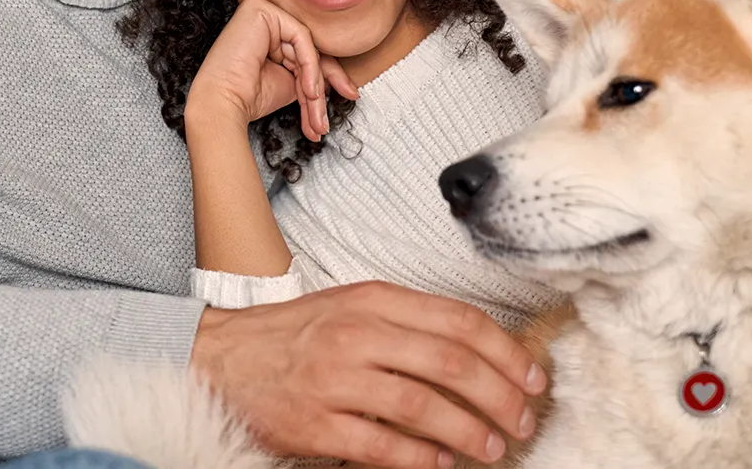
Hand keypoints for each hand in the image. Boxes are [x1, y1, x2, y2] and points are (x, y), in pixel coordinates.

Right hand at [188, 0, 358, 141]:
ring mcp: (261, 10)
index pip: (307, 51)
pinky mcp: (261, 9)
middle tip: (327, 117)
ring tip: (315, 113)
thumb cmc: (249, 97)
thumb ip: (312, 72)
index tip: (349, 96)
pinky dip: (310, 66)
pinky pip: (301, 37)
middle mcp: (264, 19)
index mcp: (268, 35)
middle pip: (308, 48)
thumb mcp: (292, 83)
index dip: (328, 77)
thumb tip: (342, 80)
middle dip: (323, 85)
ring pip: (307, 45)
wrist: (223, 105)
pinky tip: (308, 90)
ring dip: (315, 83)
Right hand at [191, 281, 547, 468]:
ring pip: (423, 406)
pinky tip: (440, 464)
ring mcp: (334, 378)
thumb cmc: (293, 335)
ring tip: (492, 448)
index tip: (533, 377)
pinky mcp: (314, 422)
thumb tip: (476, 351)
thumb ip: (408, 321)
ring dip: (469, 432)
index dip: (506, 351)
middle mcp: (357, 333)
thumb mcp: (351, 307)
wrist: (218, 358)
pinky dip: (419, 458)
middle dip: (500, 396)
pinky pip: (381, 445)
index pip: (458, 319)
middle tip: (523, 419)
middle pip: (452, 362)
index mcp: (372, 299)